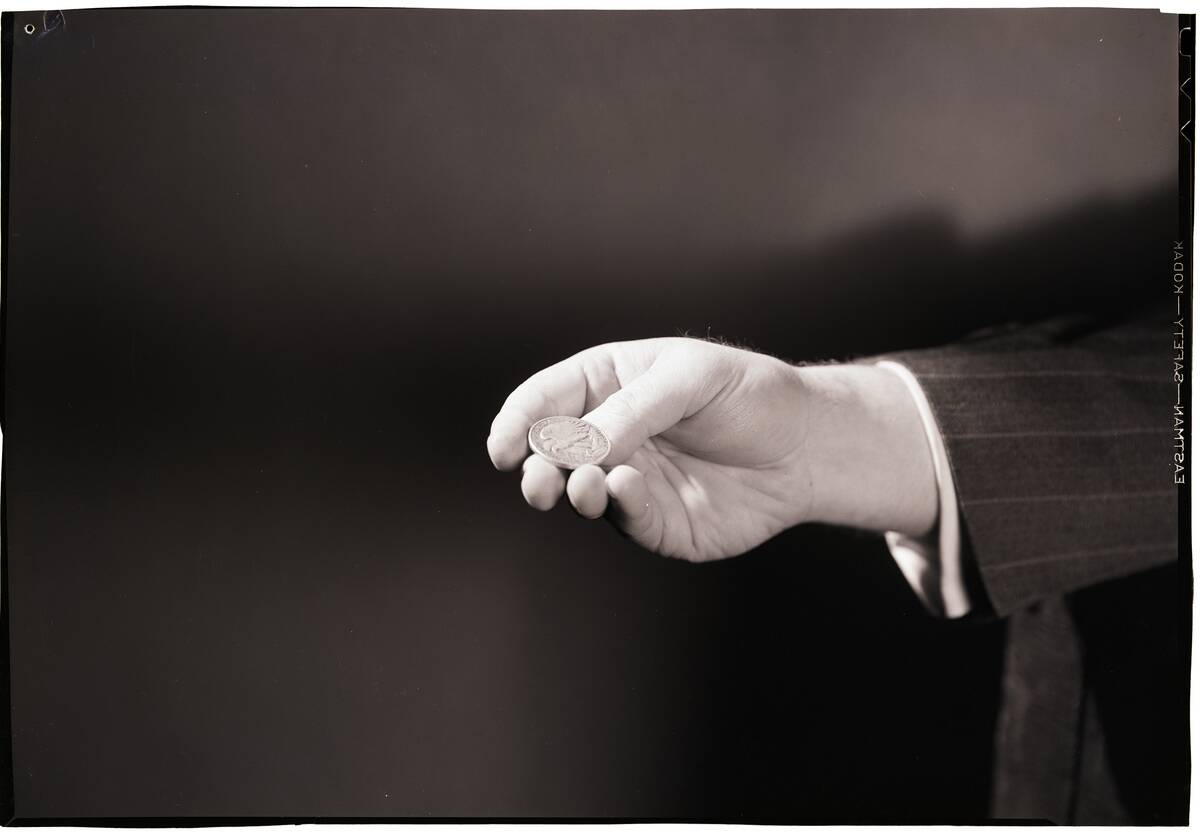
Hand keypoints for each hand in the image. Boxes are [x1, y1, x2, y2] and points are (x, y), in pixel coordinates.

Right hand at [486, 338, 936, 561]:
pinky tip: (624, 489)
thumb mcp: (689, 379)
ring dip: (570, 490)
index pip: (545, 400)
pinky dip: (618, 506)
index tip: (502, 447)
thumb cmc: (748, 394)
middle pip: (550, 453)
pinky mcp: (656, 522)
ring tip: (580, 483)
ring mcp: (629, 481)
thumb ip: (632, 411)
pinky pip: (625, 519)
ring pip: (579, 492)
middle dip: (535, 467)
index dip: (517, 422)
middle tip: (536, 480)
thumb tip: (580, 447)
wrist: (808, 445)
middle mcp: (609, 436)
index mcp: (607, 385)